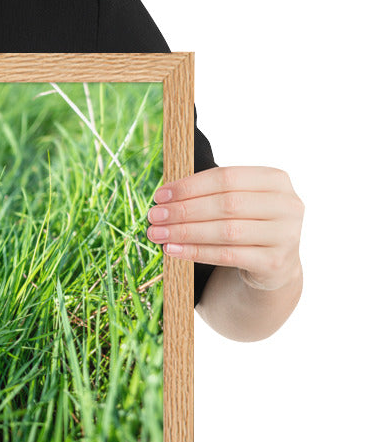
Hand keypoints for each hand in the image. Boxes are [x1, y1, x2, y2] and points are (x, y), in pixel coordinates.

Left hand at [146, 166, 303, 291]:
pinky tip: (173, 250)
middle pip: (226, 204)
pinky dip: (196, 252)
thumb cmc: (246, 224)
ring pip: (226, 231)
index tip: (160, 195)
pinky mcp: (275, 262)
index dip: (190, 186)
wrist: (274, 264)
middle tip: (154, 216)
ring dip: (185, 232)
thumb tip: (163, 197)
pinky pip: (228, 255)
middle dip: (183, 210)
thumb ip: (209, 193)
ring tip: (157, 234)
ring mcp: (286, 235)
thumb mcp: (237, 202)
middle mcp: (287, 205)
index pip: (226, 177)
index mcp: (276, 180)